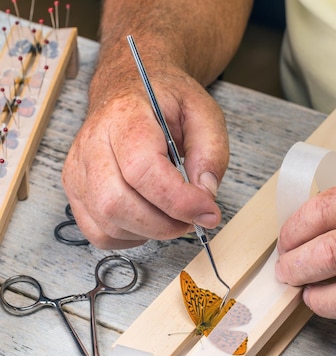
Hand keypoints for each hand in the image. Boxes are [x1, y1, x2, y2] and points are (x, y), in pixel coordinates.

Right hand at [62, 67, 228, 248]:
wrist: (129, 89)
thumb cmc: (164, 101)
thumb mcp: (203, 112)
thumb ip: (211, 152)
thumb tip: (205, 195)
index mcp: (123, 116)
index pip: (141, 170)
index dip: (178, 200)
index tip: (207, 211)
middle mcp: (91, 143)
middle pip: (115, 204)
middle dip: (162, 224)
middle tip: (190, 218)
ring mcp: (78, 170)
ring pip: (107, 224)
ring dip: (149, 232)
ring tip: (171, 215)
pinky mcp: (75, 192)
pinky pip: (99, 234)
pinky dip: (129, 237)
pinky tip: (147, 218)